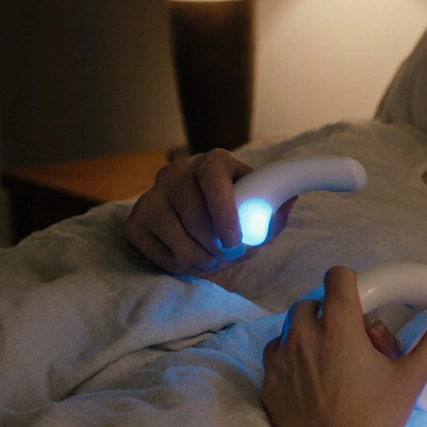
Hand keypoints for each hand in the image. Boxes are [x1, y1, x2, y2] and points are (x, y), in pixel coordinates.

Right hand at [125, 149, 295, 275]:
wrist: (201, 218)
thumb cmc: (238, 211)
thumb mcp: (260, 208)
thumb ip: (274, 209)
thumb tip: (290, 198)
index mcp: (214, 162)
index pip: (213, 181)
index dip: (223, 212)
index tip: (235, 240)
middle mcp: (177, 171)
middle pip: (193, 214)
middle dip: (216, 245)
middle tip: (231, 257)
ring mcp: (151, 195)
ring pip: (174, 234)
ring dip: (199, 257)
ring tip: (214, 261)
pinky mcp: (135, 221)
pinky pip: (155, 250)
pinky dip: (178, 265)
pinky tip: (193, 261)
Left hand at [261, 266, 426, 426]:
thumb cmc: (376, 418)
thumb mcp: (411, 378)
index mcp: (340, 327)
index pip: (336, 278)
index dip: (349, 282)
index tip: (358, 299)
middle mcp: (304, 336)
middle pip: (310, 302)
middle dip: (327, 312)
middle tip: (348, 336)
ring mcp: (281, 360)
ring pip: (289, 329)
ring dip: (306, 333)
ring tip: (328, 358)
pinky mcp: (269, 384)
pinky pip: (274, 357)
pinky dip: (289, 358)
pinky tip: (308, 378)